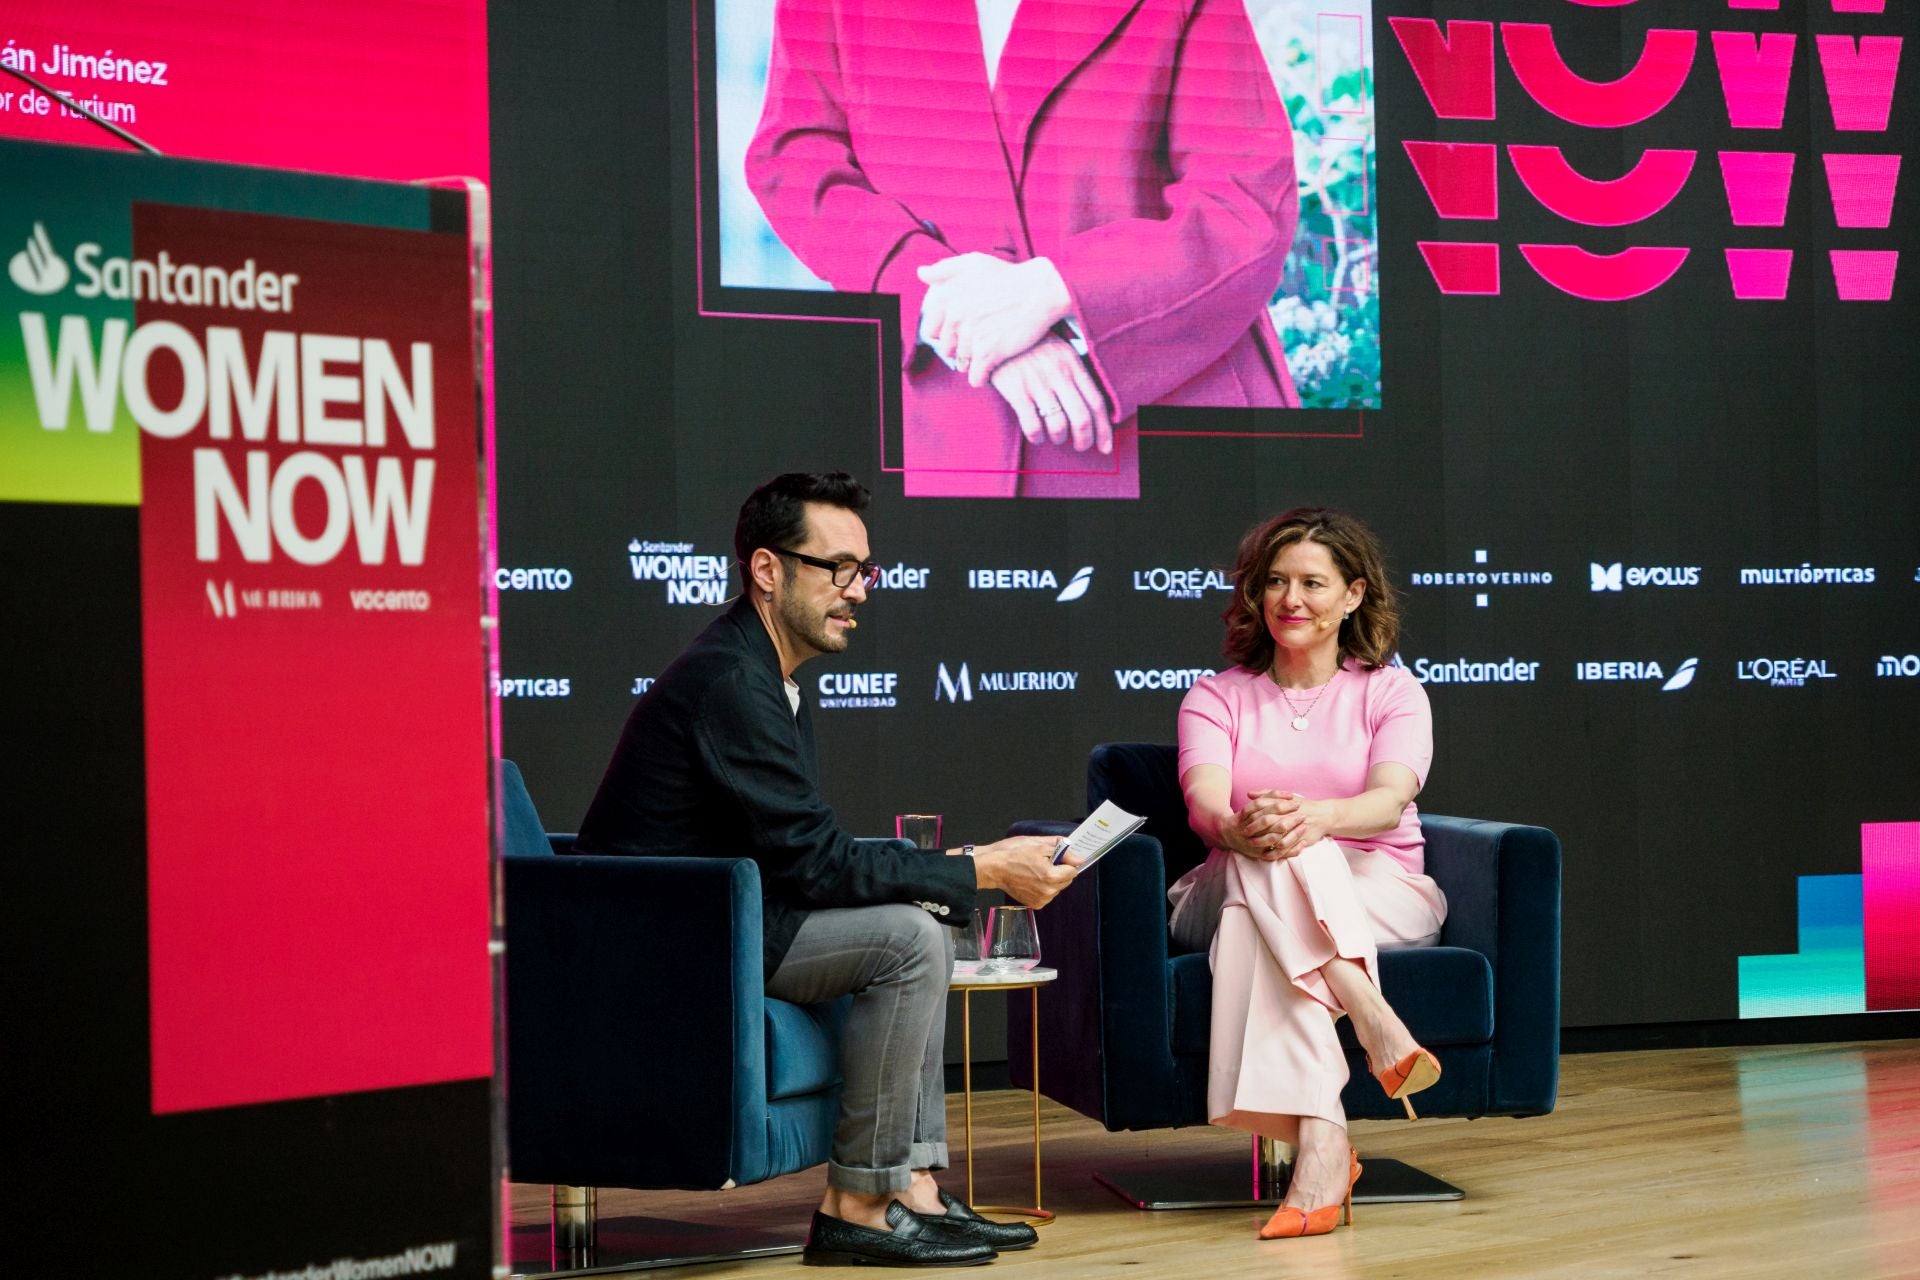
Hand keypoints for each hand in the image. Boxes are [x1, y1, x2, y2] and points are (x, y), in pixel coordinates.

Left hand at [917, 254, 1072, 385]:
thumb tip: (922, 273)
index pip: (931, 330)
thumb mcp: (973, 262)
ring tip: (990, 349)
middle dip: (961, 348)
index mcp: (947, 299)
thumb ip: (944, 269)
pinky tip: (992, 368)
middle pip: (947, 349)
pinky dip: (982, 377)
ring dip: (974, 361)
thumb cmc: (1007, 276)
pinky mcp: (988, 353)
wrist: (1040, 290)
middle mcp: (955, 318)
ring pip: (962, 363)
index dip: (946, 333)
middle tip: (980, 340)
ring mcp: (971, 337)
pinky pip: (976, 378)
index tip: (962, 331)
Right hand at [970, 835, 1081, 908]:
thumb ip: (1063, 850)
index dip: (1065, 861)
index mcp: (1051, 876)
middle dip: (1059, 871)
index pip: (1073, 870)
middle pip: (1067, 880)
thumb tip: (1078, 858)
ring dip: (1051, 879)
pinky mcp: (1035, 904)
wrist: (993, 867)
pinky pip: (1048, 894)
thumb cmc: (1012, 853)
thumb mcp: (1039, 844)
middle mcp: (1048, 891)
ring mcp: (1041, 899)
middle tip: (1042, 862)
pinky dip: (1043, 887)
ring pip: (1057, 888)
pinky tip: (1031, 879)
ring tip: (1034, 870)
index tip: (1055, 857)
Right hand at [988, 335, 1112, 452]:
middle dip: (1084, 440)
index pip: (1096, 402)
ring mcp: (1037, 382)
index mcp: (1072, 363)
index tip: (1104, 444)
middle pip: (1082, 418)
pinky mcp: (1016, 390)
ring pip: (1059, 425)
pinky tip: (1037, 435)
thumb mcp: (1059, 351)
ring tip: (1056, 437)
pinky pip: (1033, 425)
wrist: (996, 335)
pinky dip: (1037, 437)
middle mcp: (1058, 373)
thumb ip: (1075, 373)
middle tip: (1081, 446)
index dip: (1103, 429)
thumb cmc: (1030, 347)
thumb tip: (1091, 406)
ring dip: (1059, 438)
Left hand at [1238, 790, 1335, 859]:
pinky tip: (1266, 854)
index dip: (1252, 814)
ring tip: (1252, 844)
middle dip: (1255, 828)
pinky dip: (1276, 852)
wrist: (1324, 815)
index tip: (1242, 819)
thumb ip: (1267, 794)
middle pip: (1269, 823)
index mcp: (1285, 805)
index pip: (1265, 809)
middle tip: (1244, 833)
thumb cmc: (1302, 805)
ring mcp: (1295, 828)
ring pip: (1277, 837)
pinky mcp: (1301, 840)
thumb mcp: (1286, 797)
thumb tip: (1249, 793)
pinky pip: (1286, 848)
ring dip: (1263, 841)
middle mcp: (1289, 816)